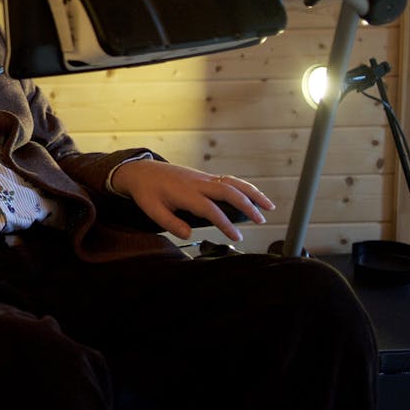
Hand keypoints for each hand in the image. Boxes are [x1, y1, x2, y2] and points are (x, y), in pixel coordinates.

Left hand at [111, 158, 274, 241]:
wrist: (140, 170)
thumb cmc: (146, 192)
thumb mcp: (151, 210)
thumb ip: (170, 223)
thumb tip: (189, 233)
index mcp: (185, 192)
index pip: (210, 209)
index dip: (225, 223)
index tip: (237, 238)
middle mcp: (197, 182)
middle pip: (228, 191)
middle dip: (247, 205)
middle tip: (262, 221)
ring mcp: (202, 178)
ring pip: (232, 182)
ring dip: (252, 193)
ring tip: (269, 207)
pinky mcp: (204, 177)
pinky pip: (228, 180)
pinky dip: (244, 188)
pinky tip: (254, 197)